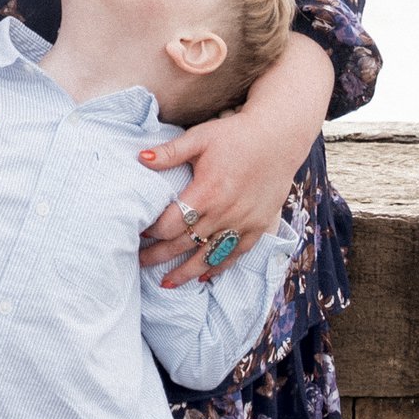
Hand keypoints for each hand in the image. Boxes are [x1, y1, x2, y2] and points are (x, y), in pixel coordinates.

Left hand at [138, 34, 331, 287]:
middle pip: (184, 244)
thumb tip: (140, 159)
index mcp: (207, 192)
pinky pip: (235, 254)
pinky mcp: (258, 227)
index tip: (139, 233)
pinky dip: (218, 267)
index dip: (152, 231)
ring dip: (185, 272)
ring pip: (208, 256)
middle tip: (138, 262)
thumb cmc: (236, 135)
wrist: (279, 138)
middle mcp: (224, 212)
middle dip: (159, 256)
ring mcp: (243, 223)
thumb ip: (170, 152)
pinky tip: (203, 276)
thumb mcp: (200, 137)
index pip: (171, 223)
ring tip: (166, 283)